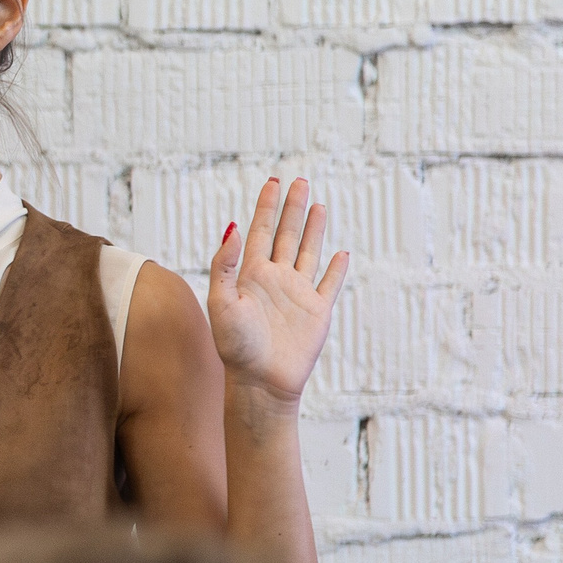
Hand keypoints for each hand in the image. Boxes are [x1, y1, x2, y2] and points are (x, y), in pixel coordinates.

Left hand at [207, 176, 348, 409]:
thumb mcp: (222, 302)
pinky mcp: (317, 311)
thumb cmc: (235, 346)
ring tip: (318, 204)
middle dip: (292, 208)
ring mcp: (297, 294)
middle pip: (286, 235)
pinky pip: (329, 284)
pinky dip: (336, 269)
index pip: (260, 231)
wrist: (260, 381)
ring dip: (314, 229)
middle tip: (299, 180)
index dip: (266, 207)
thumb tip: (232, 228)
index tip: (273, 182)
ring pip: (309, 252)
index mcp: (250, 274)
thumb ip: (225, 265)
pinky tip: (341, 253)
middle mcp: (275, 279)